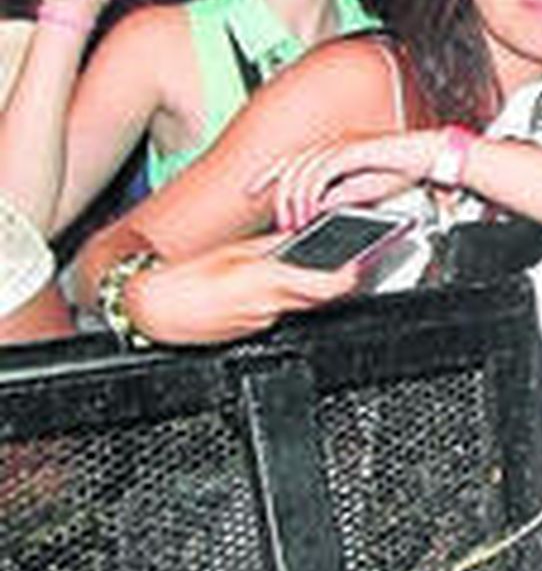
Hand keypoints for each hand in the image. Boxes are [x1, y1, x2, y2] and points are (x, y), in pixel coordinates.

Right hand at [122, 236, 359, 345]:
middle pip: (318, 297)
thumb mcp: (234, 250)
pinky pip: (276, 313)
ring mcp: (262, 322)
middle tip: (340, 264)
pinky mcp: (251, 331)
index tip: (359, 265)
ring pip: (297, 305)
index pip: (327, 284)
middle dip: (331, 282)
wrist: (152, 311)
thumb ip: (273, 246)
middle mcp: (270, 306)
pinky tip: (262, 289)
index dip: (349, 277)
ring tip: (295, 270)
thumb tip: (300, 239)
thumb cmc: (184, 279)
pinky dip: (278, 301)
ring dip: (303, 290)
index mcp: (268, 280)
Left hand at [254, 130, 441, 230]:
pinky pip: (321, 171)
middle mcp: (333, 143)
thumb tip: (319, 207)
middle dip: (277, 194)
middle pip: (290, 165)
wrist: (431, 156)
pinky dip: (312, 192)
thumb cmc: (405, 169)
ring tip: (295, 221)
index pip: (292, 160)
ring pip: (301, 169)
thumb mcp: (366, 190)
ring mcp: (342, 144)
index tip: (251, 191)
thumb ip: (341, 195)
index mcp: (334, 149)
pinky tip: (311, 209)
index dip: (268, 174)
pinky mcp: (352, 150)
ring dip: (294, 198)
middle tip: (280, 220)